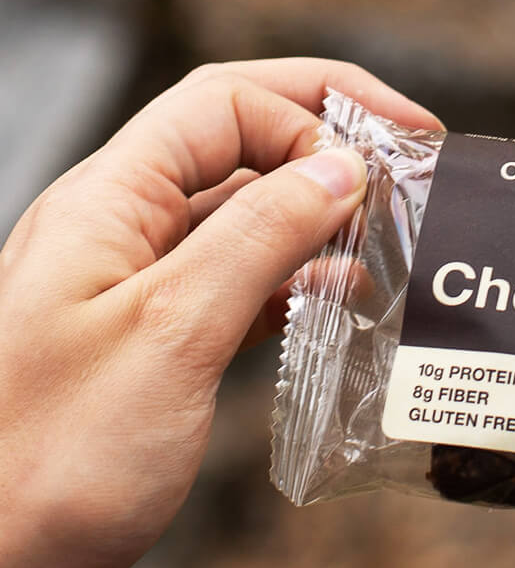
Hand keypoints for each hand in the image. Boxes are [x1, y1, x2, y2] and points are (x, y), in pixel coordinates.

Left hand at [0, 58, 440, 567]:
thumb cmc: (50, 462)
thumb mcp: (172, 333)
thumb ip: (257, 239)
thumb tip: (339, 169)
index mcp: (108, 204)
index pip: (223, 105)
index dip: (314, 111)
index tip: (391, 157)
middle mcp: (124, 236)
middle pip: (238, 150)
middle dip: (326, 148)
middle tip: (412, 173)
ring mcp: (142, 295)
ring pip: (246, 223)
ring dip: (318, 221)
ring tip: (389, 246)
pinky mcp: (160, 352)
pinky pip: (240, 291)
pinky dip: (296, 286)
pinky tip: (340, 305)